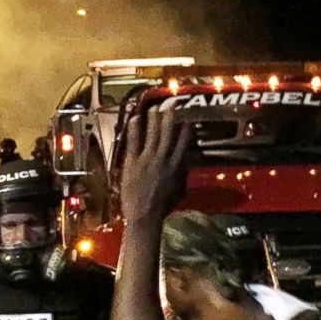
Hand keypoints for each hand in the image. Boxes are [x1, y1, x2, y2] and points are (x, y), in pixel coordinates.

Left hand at [118, 109, 191, 225]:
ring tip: (154, 108)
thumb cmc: (162, 207)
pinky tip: (135, 118)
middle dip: (170, 117)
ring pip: (153, 134)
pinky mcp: (133, 162)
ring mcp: (147, 159)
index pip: (183, 143)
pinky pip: (134, 141)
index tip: (187, 119)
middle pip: (168, 133)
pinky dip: (135, 129)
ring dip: (154, 118)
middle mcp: (163, 159)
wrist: (144, 215)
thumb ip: (182, 175)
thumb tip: (185, 164)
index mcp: (176, 167)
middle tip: (171, 104)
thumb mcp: (179, 191)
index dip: (186, 129)